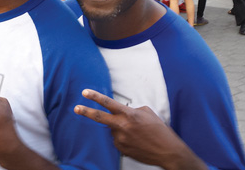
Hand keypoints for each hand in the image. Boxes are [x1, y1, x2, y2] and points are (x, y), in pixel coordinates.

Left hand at [74, 89, 205, 169]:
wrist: (168, 151)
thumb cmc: (160, 131)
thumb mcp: (147, 113)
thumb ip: (131, 111)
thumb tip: (122, 113)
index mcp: (129, 115)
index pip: (108, 103)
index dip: (95, 97)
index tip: (85, 92)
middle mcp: (122, 126)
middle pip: (99, 118)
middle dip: (86, 112)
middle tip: (76, 108)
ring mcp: (120, 139)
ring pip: (113, 129)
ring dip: (121, 129)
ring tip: (138, 134)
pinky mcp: (121, 148)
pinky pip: (118, 140)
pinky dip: (124, 138)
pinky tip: (136, 141)